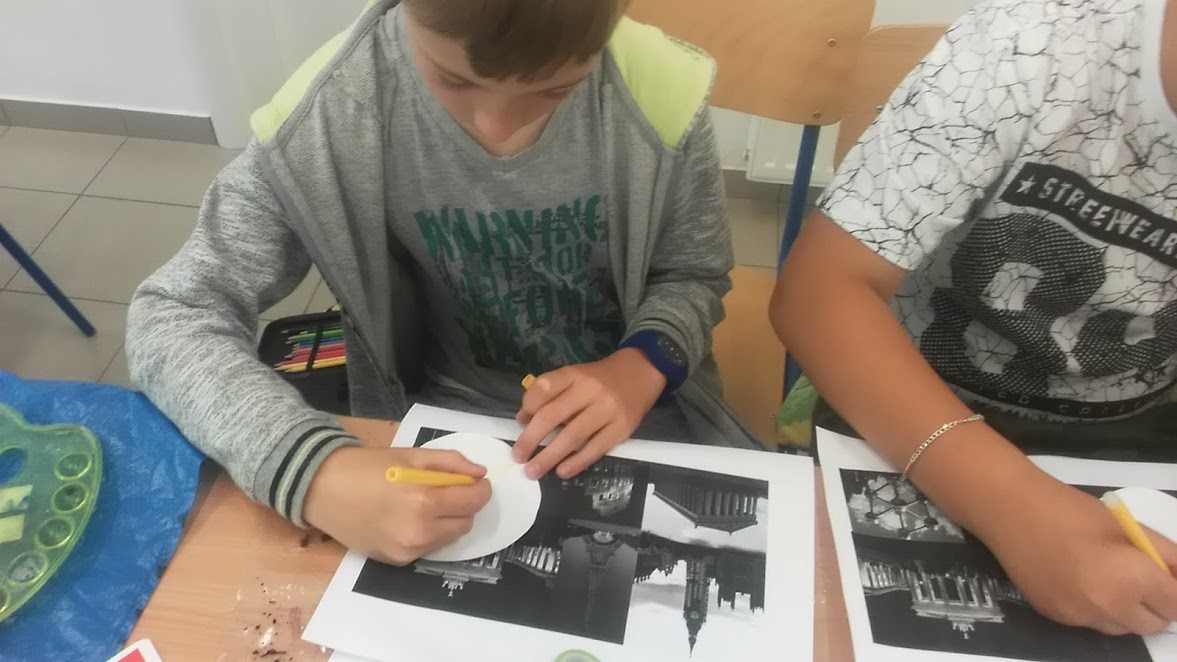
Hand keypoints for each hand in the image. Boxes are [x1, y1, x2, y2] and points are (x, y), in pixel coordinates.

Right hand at [302, 446, 490, 564]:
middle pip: (465, 523)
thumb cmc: (366, 466)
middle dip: (462, 506)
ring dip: (445, 521)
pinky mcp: (395, 562)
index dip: (481, 490)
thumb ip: (451, 463)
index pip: (474, 502)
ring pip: (448, 538)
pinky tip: (405, 518)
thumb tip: (479, 474)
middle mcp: (419, 533)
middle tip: (444, 490)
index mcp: (425, 502)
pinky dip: (426, 533)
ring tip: (420, 503)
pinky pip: (427, 548)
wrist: (321, 489)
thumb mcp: (411, 454)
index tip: (475, 482)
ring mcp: (407, 552)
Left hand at [513, 348, 666, 479]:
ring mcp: (608, 410)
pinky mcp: (622, 428)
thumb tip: (523, 419)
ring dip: (549, 457)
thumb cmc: (600, 378)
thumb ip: (550, 394)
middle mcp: (590, 390)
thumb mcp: (575, 377)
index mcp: (574, 374)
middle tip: (518, 457)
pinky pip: (595, 449)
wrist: (641, 372)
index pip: (544, 387)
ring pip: (572, 436)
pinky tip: (562, 471)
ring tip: (533, 471)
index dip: (527, 405)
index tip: (520, 422)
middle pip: (553, 415)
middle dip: (531, 439)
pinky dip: (576, 463)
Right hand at [978, 478, 1176, 634]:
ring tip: (1107, 576)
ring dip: (1127, 609)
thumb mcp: (1126, 526)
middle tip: (1140, 574)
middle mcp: (1107, 608)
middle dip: (1156, 603)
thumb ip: (1163, 554)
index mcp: (1130, 580)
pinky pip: (1091, 622)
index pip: (1176, 604)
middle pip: (1153, 624)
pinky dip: (1096, 607)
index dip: (1175, 589)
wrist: (1010, 511)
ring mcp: (1079, 617)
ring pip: (1123, 627)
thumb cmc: (1070, 509)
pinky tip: (1079, 579)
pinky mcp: (1056, 617)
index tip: (1166, 575)